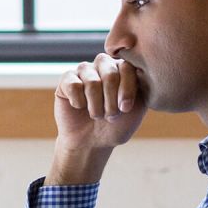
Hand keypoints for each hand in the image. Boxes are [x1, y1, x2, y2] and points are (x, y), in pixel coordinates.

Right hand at [50, 54, 147, 183]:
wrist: (91, 142)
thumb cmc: (116, 125)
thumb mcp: (136, 109)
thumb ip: (141, 88)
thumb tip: (140, 71)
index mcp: (123, 68)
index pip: (128, 67)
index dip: (127, 90)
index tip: (125, 109)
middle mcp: (104, 65)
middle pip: (110, 74)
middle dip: (111, 101)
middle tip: (110, 116)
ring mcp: (84, 70)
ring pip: (92, 83)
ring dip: (96, 106)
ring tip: (96, 115)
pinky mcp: (67, 79)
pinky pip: (74, 86)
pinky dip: (79, 103)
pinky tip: (79, 107)